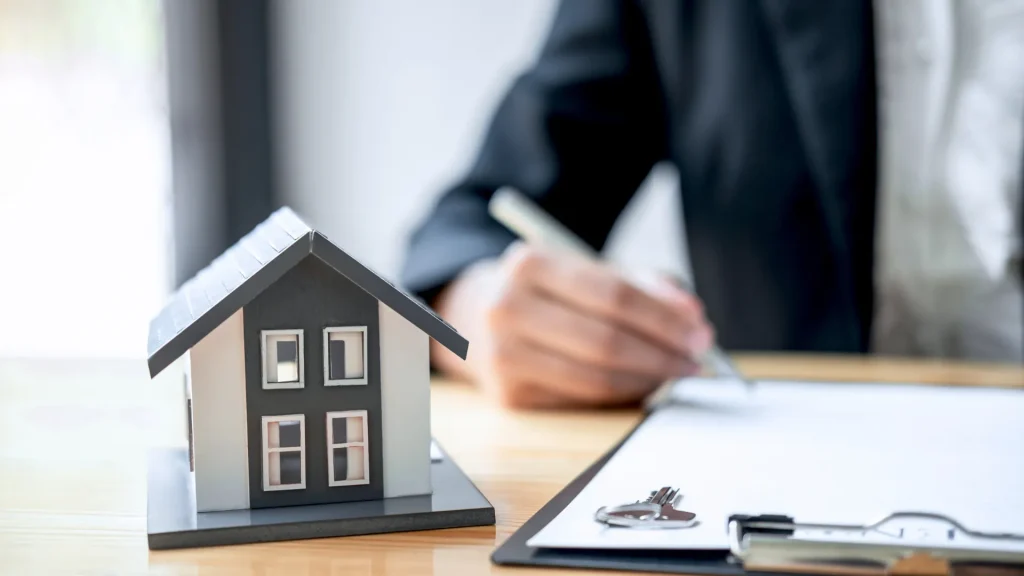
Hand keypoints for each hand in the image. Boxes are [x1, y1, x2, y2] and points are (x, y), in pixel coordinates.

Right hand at [430, 241, 713, 408]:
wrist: (473, 317)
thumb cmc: (545, 293)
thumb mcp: (583, 270)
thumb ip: (640, 286)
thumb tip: (691, 318)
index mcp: (529, 263)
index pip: (613, 295)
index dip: (664, 317)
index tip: (700, 329)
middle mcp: (508, 308)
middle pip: (607, 341)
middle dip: (663, 353)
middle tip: (698, 358)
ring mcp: (502, 355)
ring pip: (596, 378)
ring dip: (648, 380)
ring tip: (675, 372)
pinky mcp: (507, 394)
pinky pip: (581, 399)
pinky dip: (621, 395)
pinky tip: (641, 384)